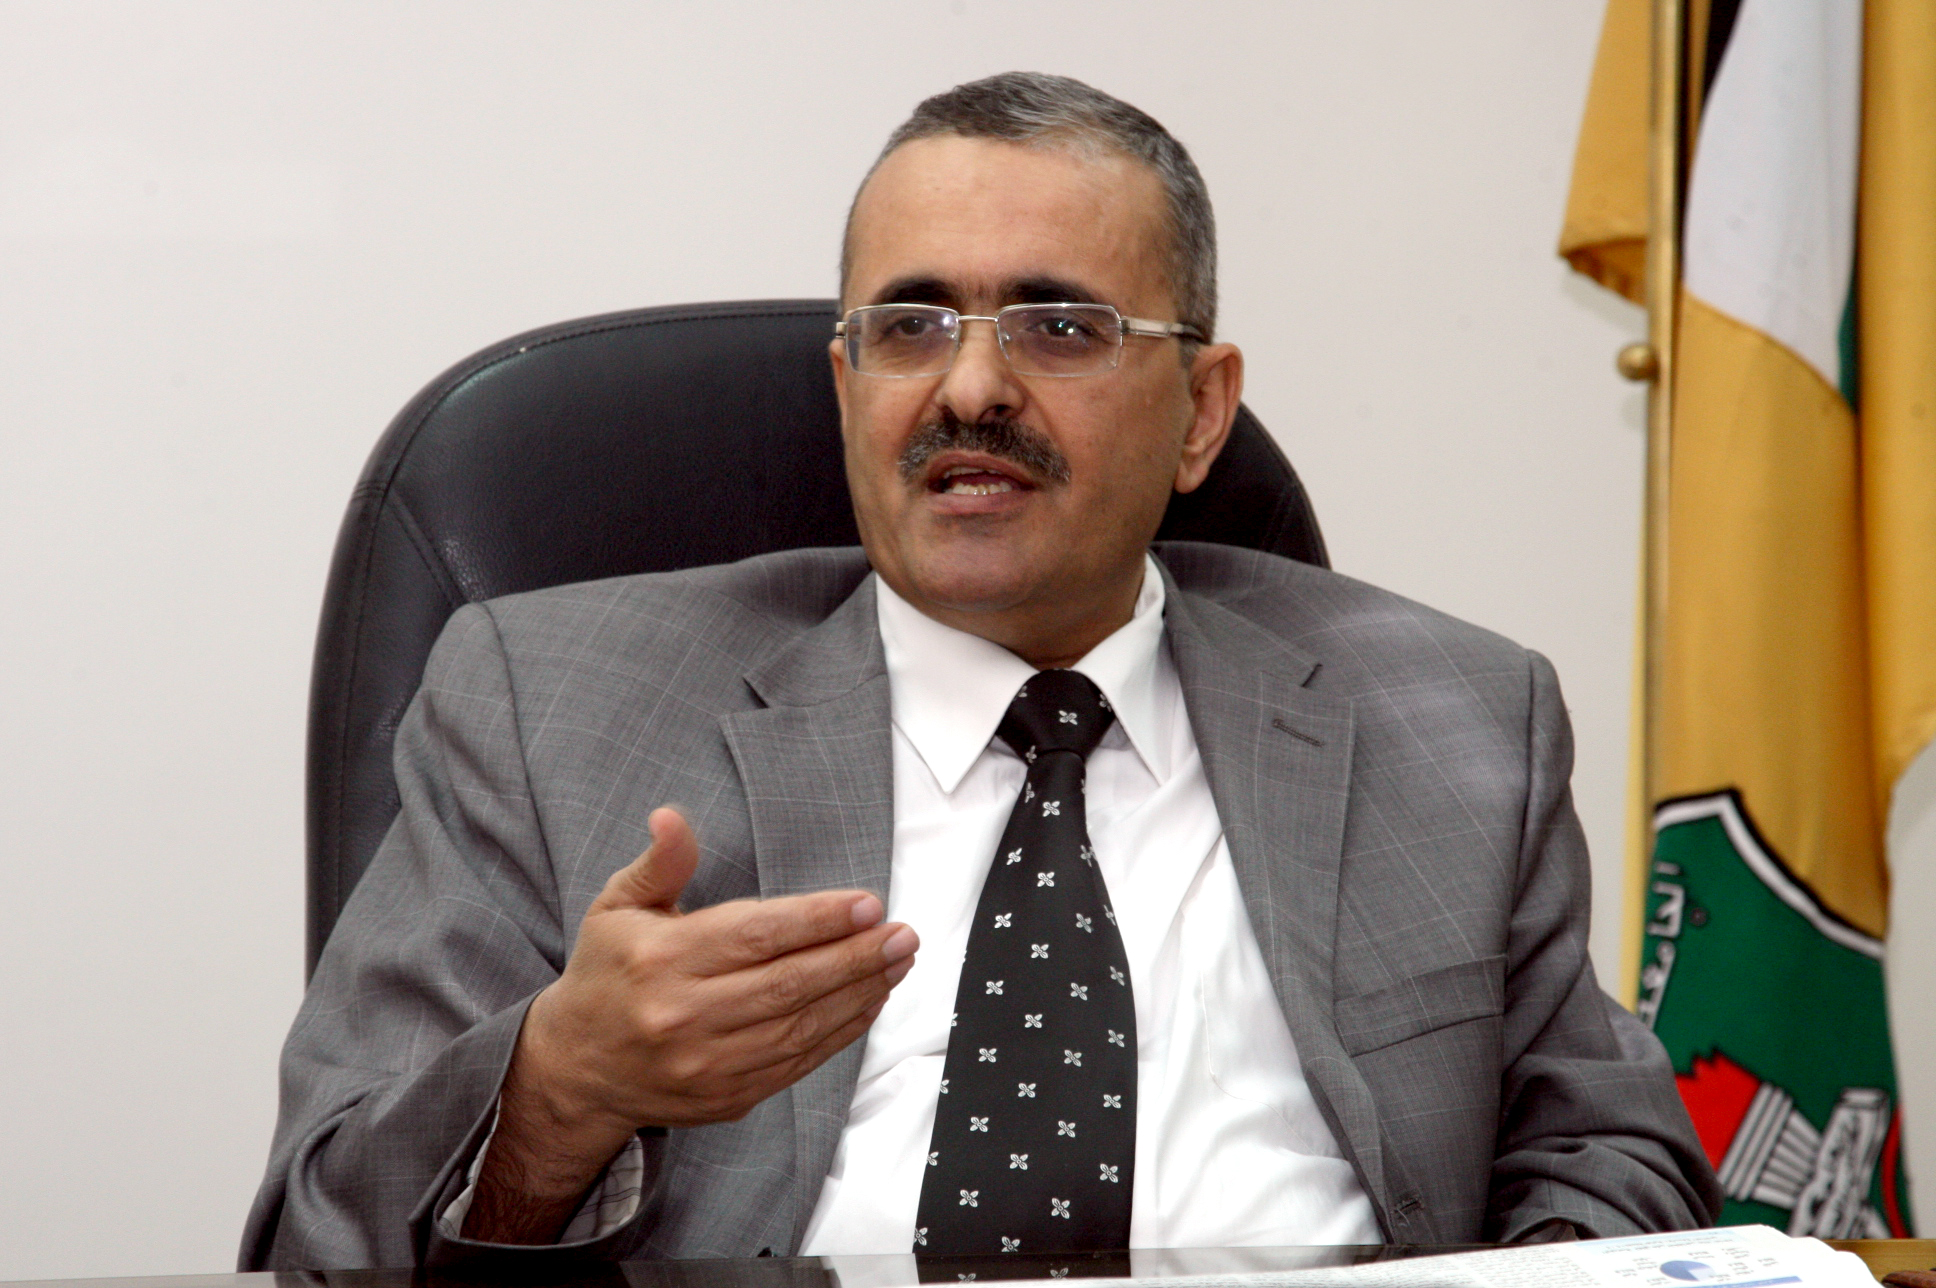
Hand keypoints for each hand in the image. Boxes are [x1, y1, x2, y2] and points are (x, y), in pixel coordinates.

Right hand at [463, 807, 917, 1242]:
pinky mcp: (726, 1097)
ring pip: (800, 1027)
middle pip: (788, 984)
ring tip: (897, 962)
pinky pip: (797, 1063)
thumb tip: (672, 818)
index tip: (867, 904)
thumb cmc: (608, 973)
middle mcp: (683, 1015)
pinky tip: (868, 1002)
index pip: (754, 936)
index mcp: (660, 960)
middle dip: (855, 957)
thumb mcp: (618, 907)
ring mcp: (706, 1064)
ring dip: (859, 994)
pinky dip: (840, 1033)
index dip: (817, 919)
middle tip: (902, 935)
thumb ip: (659, 863)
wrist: (578, 1066)